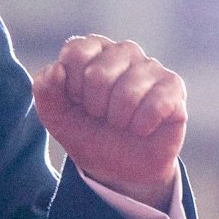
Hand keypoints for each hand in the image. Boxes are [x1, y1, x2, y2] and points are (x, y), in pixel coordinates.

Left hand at [31, 35, 185, 208]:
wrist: (118, 168)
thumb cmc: (88, 133)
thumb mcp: (56, 116)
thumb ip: (45, 90)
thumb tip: (58, 69)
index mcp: (92, 50)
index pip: (76, 52)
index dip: (72, 87)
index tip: (78, 102)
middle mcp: (123, 52)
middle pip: (99, 74)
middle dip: (95, 107)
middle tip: (101, 116)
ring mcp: (151, 67)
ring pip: (128, 90)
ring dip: (118, 119)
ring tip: (121, 123)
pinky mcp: (174, 87)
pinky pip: (157, 103)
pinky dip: (141, 125)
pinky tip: (141, 128)